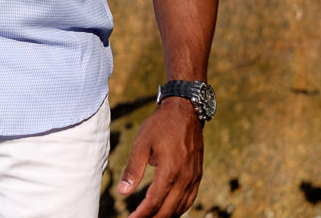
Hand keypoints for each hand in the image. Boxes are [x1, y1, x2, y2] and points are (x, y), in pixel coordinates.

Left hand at [118, 98, 203, 216]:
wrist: (185, 113)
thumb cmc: (160, 126)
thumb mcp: (141, 144)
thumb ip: (133, 170)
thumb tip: (122, 192)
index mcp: (170, 171)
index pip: (154, 202)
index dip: (142, 214)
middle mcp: (185, 178)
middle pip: (168, 209)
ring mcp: (193, 178)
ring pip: (180, 207)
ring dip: (165, 215)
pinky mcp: (197, 175)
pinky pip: (189, 199)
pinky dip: (178, 209)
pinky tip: (168, 210)